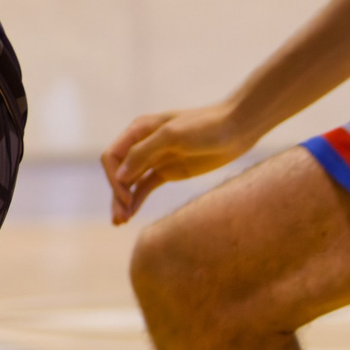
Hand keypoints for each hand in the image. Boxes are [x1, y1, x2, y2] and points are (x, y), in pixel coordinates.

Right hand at [100, 100, 255, 224]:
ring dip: (123, 201)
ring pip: (130, 182)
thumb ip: (144, 153)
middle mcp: (143, 144)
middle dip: (116, 194)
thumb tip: (119, 176)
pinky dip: (137, 200)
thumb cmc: (206, 127)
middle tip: (121, 219)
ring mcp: (155, 159)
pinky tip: (131, 216)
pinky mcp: (168, 171)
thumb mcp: (173, 136)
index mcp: (139, 130)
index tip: (126, 198)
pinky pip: (145, 187)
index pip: (112, 157)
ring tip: (121, 222)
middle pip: (118, 172)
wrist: (237, 128)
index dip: (113, 179)